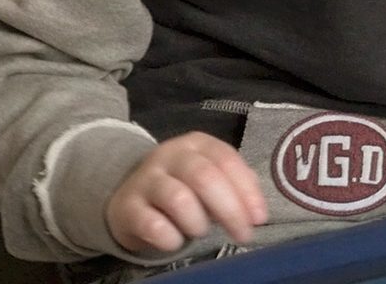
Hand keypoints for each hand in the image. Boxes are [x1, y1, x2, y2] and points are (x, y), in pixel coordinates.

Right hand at [106, 132, 268, 253]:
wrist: (129, 198)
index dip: (247, 191)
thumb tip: (256, 213)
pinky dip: (171, 238)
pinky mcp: (127, 206)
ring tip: (199, 230)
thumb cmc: (182, 188)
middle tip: (242, 234)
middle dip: (230, 210)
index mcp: (196, 144)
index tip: (258, 218)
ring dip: (198, 223)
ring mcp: (145, 179)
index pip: (226, 160)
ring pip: (179, 199)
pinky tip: (174, 240)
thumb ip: (236, 187)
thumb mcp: (211, 178)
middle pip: (204, 177)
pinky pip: (153, 224)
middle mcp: (169, 156)